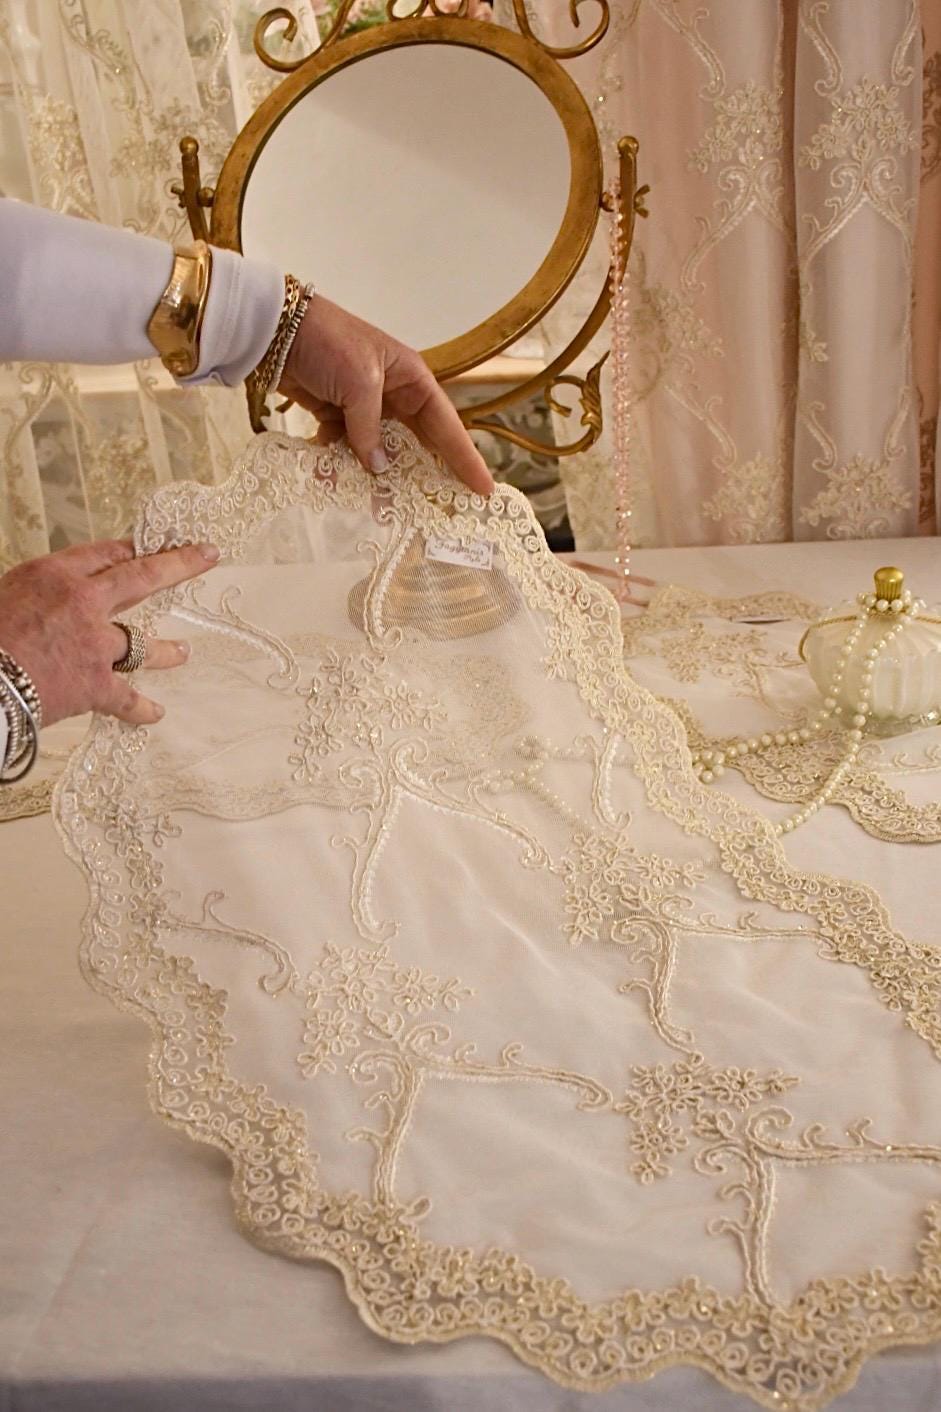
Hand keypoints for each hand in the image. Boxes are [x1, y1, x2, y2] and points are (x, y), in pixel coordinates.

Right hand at [0, 538, 219, 728]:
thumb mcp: (7, 593)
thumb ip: (41, 593)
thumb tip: (51, 600)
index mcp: (55, 575)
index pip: (106, 554)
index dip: (136, 548)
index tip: (157, 543)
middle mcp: (83, 603)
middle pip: (142, 577)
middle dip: (179, 564)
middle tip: (208, 556)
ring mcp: (94, 645)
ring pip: (145, 643)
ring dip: (168, 650)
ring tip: (184, 652)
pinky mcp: (95, 685)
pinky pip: (129, 699)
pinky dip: (143, 709)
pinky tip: (157, 713)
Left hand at [278, 294, 494, 495]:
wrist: (274, 329)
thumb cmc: (328, 342)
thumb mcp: (359, 382)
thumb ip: (369, 429)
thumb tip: (378, 469)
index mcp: (410, 378)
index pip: (446, 424)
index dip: (465, 457)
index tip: (483, 487)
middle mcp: (392, 394)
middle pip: (417, 442)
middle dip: (426, 473)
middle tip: (443, 507)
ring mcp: (363, 407)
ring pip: (379, 451)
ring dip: (377, 476)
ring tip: (384, 506)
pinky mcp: (335, 416)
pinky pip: (345, 449)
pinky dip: (339, 464)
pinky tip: (333, 481)